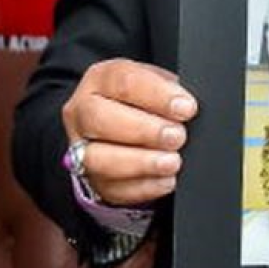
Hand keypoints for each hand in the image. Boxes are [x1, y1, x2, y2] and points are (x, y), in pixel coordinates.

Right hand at [62, 58, 197, 205]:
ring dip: (141, 162)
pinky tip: (166, 180)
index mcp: (102, 79)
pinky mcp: (92, 179)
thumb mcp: (158, 83)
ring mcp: (81, 148)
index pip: (124, 82)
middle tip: (178, 136)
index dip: (158, 95)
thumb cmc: (146, 100)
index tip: (186, 108)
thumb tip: (187, 105)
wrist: (129, 125)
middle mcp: (83, 112)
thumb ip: (170, 91)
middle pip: (101, 119)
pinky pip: (112, 188)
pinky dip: (143, 187)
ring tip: (172, 161)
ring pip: (98, 158)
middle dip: (145, 130)